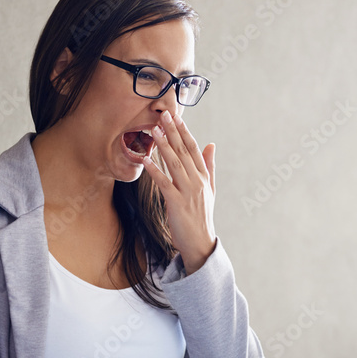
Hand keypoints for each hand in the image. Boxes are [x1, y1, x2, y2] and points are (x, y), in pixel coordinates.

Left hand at [143, 111, 215, 273]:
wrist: (200, 242)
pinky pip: (163, 183)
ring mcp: (188, 192)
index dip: (184, 131)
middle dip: (173, 132)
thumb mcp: (209, 189)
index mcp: (204, 176)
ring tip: (154, 130)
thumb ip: (209, 166)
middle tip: (164, 115)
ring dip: (164, 145)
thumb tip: (211, 144)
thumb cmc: (202, 216)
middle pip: (184, 152)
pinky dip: (154, 170)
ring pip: (174, 163)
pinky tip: (145, 159)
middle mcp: (197, 181)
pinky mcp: (176, 203)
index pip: (194, 149)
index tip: (177, 116)